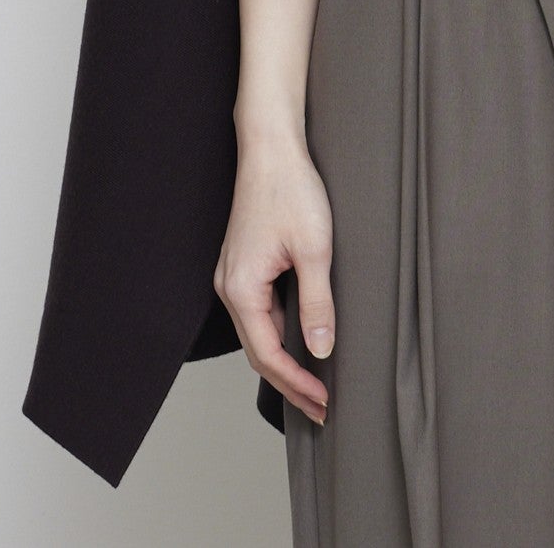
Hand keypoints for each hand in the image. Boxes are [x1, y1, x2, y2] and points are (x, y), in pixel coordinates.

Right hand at [213, 135, 335, 423]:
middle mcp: (229, 287)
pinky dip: (281, 331)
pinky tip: (304, 336)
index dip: (296, 384)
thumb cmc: (291, 190)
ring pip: (259, 331)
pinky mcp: (244, 263)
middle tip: (323, 406)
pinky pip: (261, 309)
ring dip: (285, 357)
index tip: (324, 403)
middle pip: (259, 350)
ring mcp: (234, 275)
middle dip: (291, 381)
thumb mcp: (314, 249)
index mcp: (241, 290)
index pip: (267, 356)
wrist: (271, 148)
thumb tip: (320, 351)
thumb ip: (317, 303)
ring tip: (317, 380)